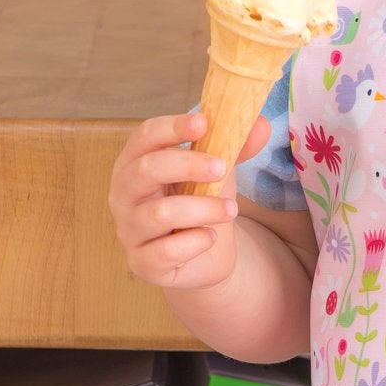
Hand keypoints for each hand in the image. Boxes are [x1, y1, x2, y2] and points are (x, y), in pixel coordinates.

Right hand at [108, 111, 269, 291]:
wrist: (204, 252)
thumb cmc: (202, 199)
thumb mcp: (220, 168)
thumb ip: (238, 145)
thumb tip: (262, 125)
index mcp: (136, 161)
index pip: (145, 136)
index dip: (172, 127)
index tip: (203, 123)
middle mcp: (124, 194)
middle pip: (146, 169)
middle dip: (188, 164)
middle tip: (222, 167)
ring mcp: (129, 230)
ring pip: (160, 213)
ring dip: (203, 208)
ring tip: (231, 209)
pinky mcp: (142, 262)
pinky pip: (165, 251)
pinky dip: (195, 241)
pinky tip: (210, 237)